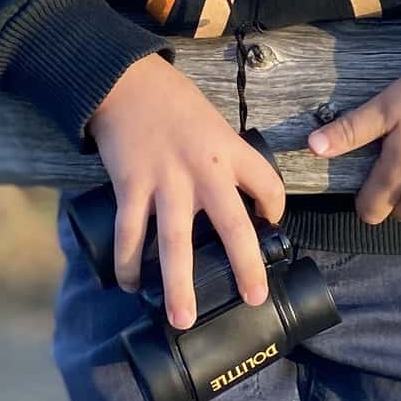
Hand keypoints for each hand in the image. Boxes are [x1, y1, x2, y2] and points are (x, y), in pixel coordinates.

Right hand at [86, 55, 285, 330]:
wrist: (125, 81)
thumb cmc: (173, 102)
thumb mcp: (214, 124)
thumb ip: (226, 159)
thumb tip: (237, 197)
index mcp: (229, 150)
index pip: (268, 184)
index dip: (275, 208)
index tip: (270, 223)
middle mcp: (202, 170)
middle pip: (231, 226)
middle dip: (245, 266)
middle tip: (254, 298)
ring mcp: (165, 181)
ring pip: (175, 242)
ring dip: (178, 284)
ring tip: (182, 319)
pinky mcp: (130, 186)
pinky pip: (130, 233)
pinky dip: (128, 263)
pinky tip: (130, 284)